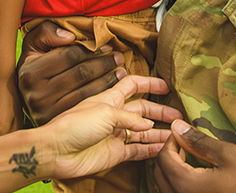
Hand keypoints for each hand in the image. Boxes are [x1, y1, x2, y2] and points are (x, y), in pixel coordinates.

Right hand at [15, 21, 124, 124]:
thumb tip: (70, 36)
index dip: (91, 50)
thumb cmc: (32, 64)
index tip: (107, 46)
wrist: (23, 94)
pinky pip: (85, 106)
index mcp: (31, 72)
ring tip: (121, 71)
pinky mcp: (56, 122)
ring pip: (86, 92)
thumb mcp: (33, 43)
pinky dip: (102, 96)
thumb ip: (47, 32)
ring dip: (108, 81)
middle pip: (80, 74)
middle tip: (119, 57)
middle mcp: (37, 94)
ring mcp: (47, 111)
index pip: (69, 57)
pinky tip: (113, 88)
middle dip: (103, 64)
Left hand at [46, 75, 181, 180]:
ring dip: (159, 132)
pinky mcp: (115, 152)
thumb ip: (130, 118)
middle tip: (178, 117)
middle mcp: (115, 115)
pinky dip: (151, 150)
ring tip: (176, 134)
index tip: (166, 87)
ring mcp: (116, 134)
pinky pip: (138, 150)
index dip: (149, 84)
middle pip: (143, 110)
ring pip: (143, 132)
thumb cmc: (74, 125)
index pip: (133, 85)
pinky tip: (163, 148)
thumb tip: (148, 125)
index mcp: (110, 99)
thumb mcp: (105, 112)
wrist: (57, 151)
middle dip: (160, 112)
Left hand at [153, 120, 235, 192]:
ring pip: (164, 185)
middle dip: (168, 154)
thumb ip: (200, 141)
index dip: (171, 141)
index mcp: (186, 184)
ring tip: (188, 158)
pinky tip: (193, 175)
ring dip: (171, 169)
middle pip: (159, 172)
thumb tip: (177, 126)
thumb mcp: (228, 156)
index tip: (184, 134)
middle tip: (184, 144)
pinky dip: (177, 182)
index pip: (163, 157)